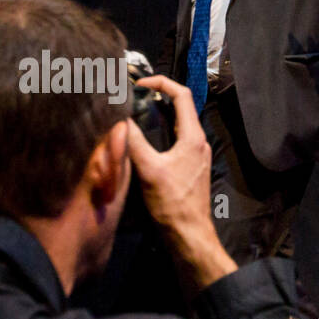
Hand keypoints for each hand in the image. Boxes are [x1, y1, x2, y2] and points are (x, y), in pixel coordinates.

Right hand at [125, 75, 236, 294]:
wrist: (189, 235)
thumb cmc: (172, 203)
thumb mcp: (148, 169)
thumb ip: (134, 141)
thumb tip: (120, 119)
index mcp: (193, 137)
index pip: (182, 95)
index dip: (161, 82)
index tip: (140, 83)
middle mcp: (198, 143)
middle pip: (181, 108)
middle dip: (158, 98)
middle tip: (134, 97)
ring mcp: (196, 157)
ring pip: (178, 126)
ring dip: (159, 117)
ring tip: (135, 116)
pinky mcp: (190, 169)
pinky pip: (176, 142)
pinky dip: (161, 135)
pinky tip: (143, 145)